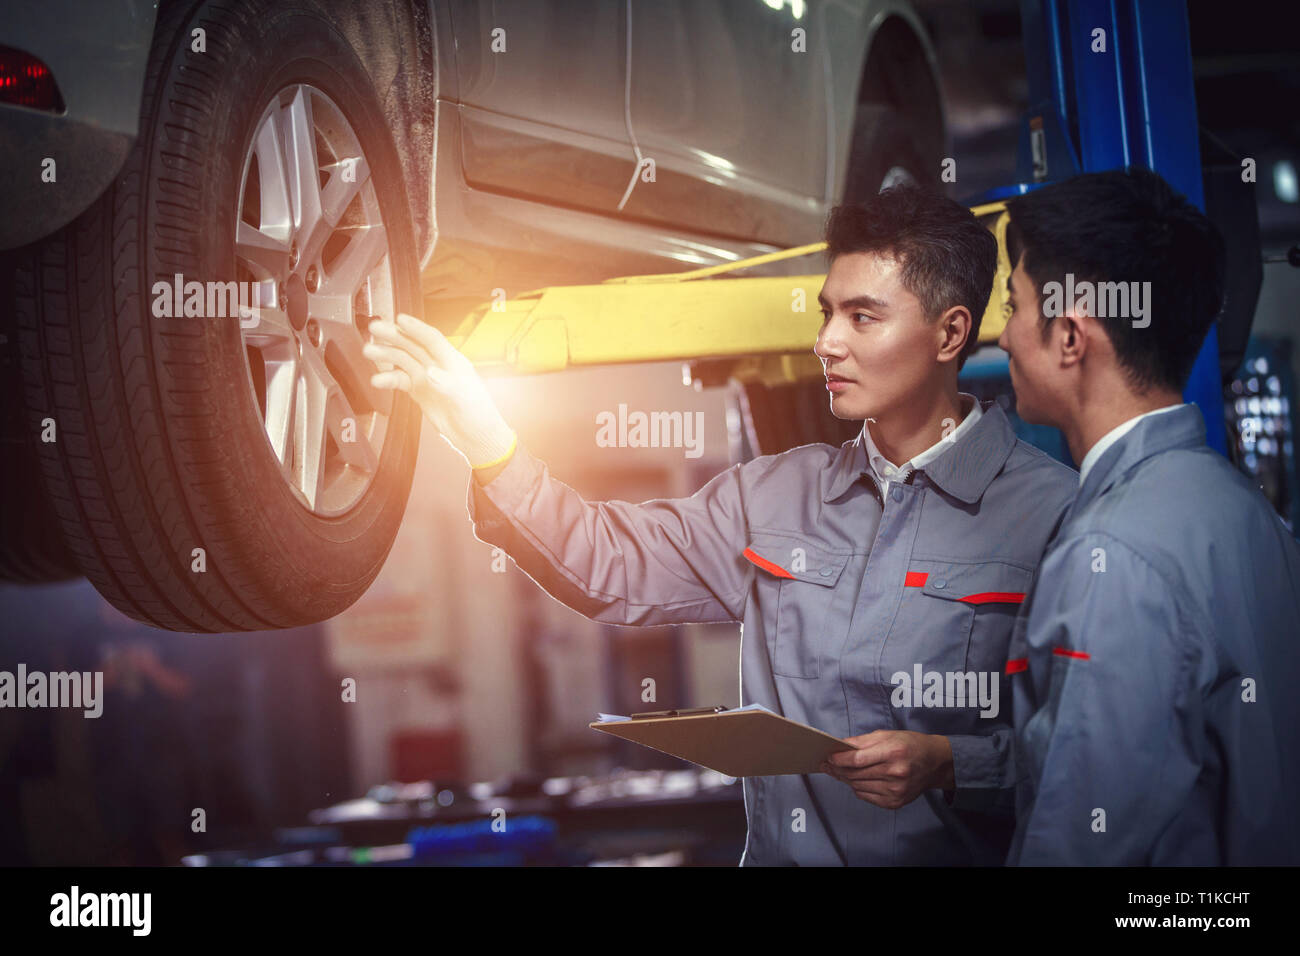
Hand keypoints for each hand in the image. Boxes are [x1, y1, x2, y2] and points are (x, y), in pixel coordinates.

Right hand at [362, 313, 516, 469]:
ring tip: (369, 352)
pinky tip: (377, 381)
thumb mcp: (464, 398)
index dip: (416, 328)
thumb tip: (429, 372)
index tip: (400, 319)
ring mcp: (427, 378)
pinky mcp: (420, 391)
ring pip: (403, 360)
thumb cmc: (478, 415)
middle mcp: (438, 365)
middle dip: (394, 336)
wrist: (475, 437)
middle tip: (375, 329)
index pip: (432, 339)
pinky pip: (400, 381)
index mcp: (453, 361)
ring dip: (386, 355)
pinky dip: (388, 379)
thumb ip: (446, 384)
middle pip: (413, 345)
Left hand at [820, 730, 953, 808]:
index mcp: (893, 753)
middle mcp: (895, 773)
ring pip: (858, 786)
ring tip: (837, 772)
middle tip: (826, 765)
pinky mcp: (895, 803)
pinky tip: (854, 780)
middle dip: (837, 769)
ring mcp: (895, 791)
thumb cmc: (910, 745)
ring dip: (845, 779)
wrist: (935, 763)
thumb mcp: (887, 735)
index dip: (839, 760)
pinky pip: (866, 796)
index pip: (858, 760)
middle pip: (856, 774)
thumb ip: (862, 742)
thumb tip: (839, 747)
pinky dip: (857, 788)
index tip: (828, 757)